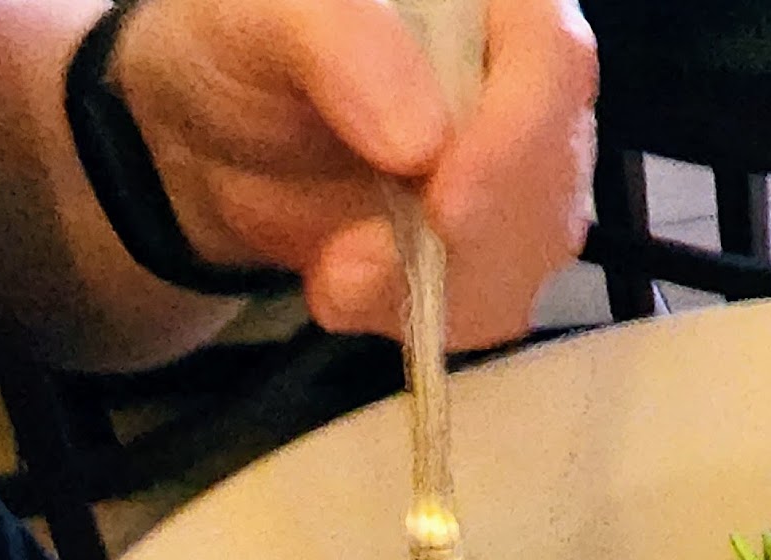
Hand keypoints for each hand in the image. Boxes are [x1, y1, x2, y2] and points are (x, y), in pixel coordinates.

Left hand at [112, 0, 595, 347]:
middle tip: (353, 268)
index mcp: (498, 5)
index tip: (445, 206)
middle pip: (555, 172)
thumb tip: (423, 144)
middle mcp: (532, 84)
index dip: (518, 138)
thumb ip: (342, 47)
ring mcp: (527, 177)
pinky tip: (351, 292)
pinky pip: (498, 306)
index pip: (554, 60)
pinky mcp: (502, 254)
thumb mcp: (260, 16)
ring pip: (534, 253)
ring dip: (436, 289)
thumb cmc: (243, 46)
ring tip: (333, 279)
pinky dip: (423, 317)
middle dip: (466, 240)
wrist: (215, 137)